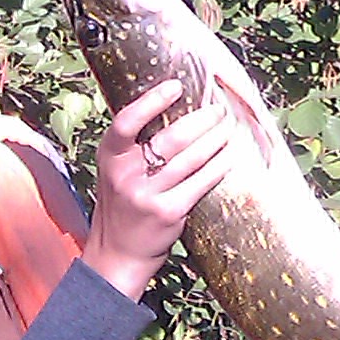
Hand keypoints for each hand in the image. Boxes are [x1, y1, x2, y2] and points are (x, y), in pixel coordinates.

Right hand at [81, 78, 232, 300]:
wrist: (118, 253)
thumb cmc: (124, 204)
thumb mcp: (117, 171)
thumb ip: (135, 146)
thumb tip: (175, 110)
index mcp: (110, 157)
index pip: (127, 122)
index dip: (152, 101)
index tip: (176, 86)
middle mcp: (125, 175)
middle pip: (171, 138)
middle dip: (202, 120)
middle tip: (218, 111)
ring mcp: (146, 195)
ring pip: (191, 158)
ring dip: (216, 139)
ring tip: (228, 128)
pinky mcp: (167, 212)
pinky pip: (201, 182)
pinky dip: (218, 165)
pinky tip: (229, 156)